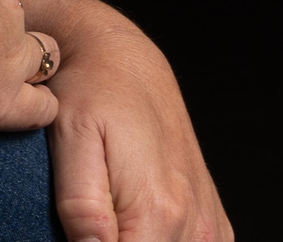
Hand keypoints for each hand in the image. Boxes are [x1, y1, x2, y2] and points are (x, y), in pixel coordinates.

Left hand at [36, 0, 229, 241]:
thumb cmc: (89, 91)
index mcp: (157, 209)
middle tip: (87, 219)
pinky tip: (136, 224)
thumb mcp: (69, 137)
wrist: (123, 60)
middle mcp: (192, 221)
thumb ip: (81, 204)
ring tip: (107, 213)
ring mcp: (207, 223)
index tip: (75, 233)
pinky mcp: (212, 221)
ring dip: (138, 240)